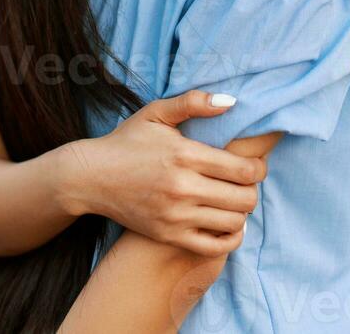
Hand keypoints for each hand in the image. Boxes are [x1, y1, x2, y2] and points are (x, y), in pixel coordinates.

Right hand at [60, 89, 266, 257]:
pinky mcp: (168, 236)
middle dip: (252, 189)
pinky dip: (229, 238)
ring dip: (241, 211)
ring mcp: (175, 215)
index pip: (243, 169)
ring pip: (232, 222)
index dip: (258, 168)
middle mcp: (182, 187)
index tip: (256, 165)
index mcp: (184, 154)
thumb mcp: (156, 113)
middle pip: (243, 198)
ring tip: (234, 199)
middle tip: (245, 182)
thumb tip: (230, 101)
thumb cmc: (127, 141)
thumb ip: (193, 102)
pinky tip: (227, 224)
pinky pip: (213, 247)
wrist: (91, 177)